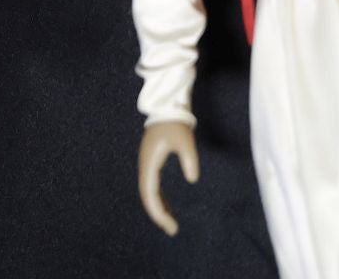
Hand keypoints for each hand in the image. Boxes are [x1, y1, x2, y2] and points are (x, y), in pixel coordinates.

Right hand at [137, 120, 198, 236]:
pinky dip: (159, 198)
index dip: (158, 212)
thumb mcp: (185, 141)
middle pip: (147, 197)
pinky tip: (168, 206)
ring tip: (170, 223)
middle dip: (158, 214)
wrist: (167, 107)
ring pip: (149, 192)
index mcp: (149, 164)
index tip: (171, 226)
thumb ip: (189, 159)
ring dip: (158, 207)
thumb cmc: (176, 124)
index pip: (150, 195)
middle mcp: (145, 166)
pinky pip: (153, 185)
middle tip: (172, 230)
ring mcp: (148, 164)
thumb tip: (192, 179)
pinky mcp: (153, 161)